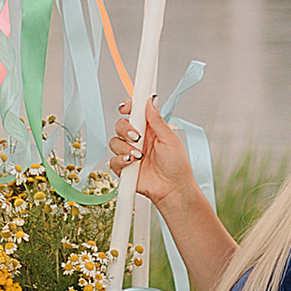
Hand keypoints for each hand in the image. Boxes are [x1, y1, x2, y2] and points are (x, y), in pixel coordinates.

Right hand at [109, 100, 195, 219]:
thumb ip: (158, 120)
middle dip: (125, 129)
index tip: (127, 107)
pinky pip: (113, 160)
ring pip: (114, 142)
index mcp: (150, 129)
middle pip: (120, 125)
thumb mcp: (170, 139)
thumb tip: (151, 101)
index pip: (134, 112)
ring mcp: (130, 153)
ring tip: (139, 155)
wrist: (173, 190)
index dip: (128, 107)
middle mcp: (138, 140)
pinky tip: (132, 163)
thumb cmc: (177, 166)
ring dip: (125, 148)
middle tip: (137, 136)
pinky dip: (121, 161)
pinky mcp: (124, 168)